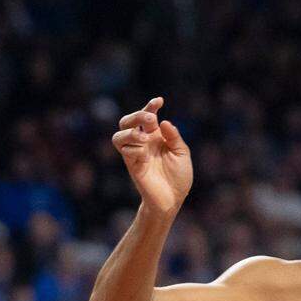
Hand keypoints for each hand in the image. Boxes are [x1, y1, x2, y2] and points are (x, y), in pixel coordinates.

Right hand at [112, 97, 192, 213]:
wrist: (173, 199)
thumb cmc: (179, 176)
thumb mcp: (182, 153)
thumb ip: (173, 137)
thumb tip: (163, 121)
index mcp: (156, 136)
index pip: (148, 116)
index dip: (150, 106)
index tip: (159, 101)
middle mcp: (143, 142)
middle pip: (127, 121)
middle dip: (137, 115)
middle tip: (150, 120)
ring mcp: (136, 154)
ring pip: (119, 135)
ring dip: (131, 133)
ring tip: (145, 138)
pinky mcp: (132, 166)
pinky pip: (125, 152)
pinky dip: (134, 149)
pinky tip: (145, 155)